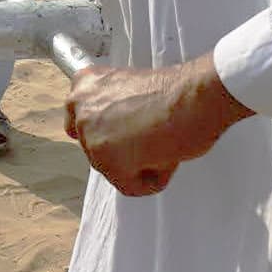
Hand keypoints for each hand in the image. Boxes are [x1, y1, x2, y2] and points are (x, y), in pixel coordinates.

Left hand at [65, 55, 252, 195]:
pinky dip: (152, 181)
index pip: (78, 120)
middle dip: (124, 150)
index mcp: (85, 84)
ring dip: (140, 164)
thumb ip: (114, 109)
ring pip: (113, 168)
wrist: (193, 96)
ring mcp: (90, 135)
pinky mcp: (107, 160)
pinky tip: (166, 157)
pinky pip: (130, 186)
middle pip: (97, 148)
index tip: (118, 134)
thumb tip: (120, 134)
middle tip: (154, 138)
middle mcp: (80, 108)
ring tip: (163, 142)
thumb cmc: (176, 92)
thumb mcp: (131, 89)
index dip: (103, 131)